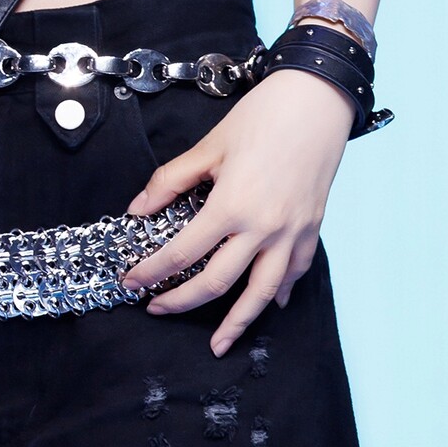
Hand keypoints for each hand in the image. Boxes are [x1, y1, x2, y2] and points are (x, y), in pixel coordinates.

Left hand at [120, 68, 353, 355]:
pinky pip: (295, 273)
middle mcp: (263, 229)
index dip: (152, 271)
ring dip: (237, 323)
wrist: (316, 102)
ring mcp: (291, 234)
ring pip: (262, 294)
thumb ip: (171, 180)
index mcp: (231, 206)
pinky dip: (280, 293)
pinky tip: (269, 303)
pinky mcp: (312, 231)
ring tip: (218, 344)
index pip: (182, 252)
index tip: (131, 282)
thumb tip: (137, 209)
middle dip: (182, 302)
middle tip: (157, 309)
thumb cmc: (261, 118)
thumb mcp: (209, 146)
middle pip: (217, 283)